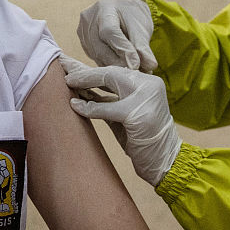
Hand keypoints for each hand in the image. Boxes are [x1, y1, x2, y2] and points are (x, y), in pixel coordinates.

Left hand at [62, 56, 180, 185]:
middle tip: (62, 65)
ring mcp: (145, 97)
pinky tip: (75, 106)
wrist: (166, 163)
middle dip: (84, 70)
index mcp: (147, 83)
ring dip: (84, 81)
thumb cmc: (143, 141)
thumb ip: (108, 101)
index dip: (92, 71)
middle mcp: (149, 85)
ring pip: (109, 80)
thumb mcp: (125, 116)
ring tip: (65, 81)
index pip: (115, 72)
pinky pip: (107, 107)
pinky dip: (89, 108)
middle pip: (111, 72)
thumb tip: (80, 91)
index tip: (72, 67)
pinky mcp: (137, 113)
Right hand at [76, 0, 157, 71]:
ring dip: (115, 67)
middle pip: (101, 47)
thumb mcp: (141, 28)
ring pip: (97, 56)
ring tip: (133, 71)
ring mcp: (83, 31)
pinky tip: (122, 67)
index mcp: (104, 8)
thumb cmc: (132, 17)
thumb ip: (143, 47)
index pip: (110, 32)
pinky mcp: (83, 43)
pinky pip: (95, 58)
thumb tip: (150, 65)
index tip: (136, 65)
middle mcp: (88, 18)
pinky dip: (110, 65)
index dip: (123, 49)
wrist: (122, 11)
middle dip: (119, 63)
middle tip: (137, 72)